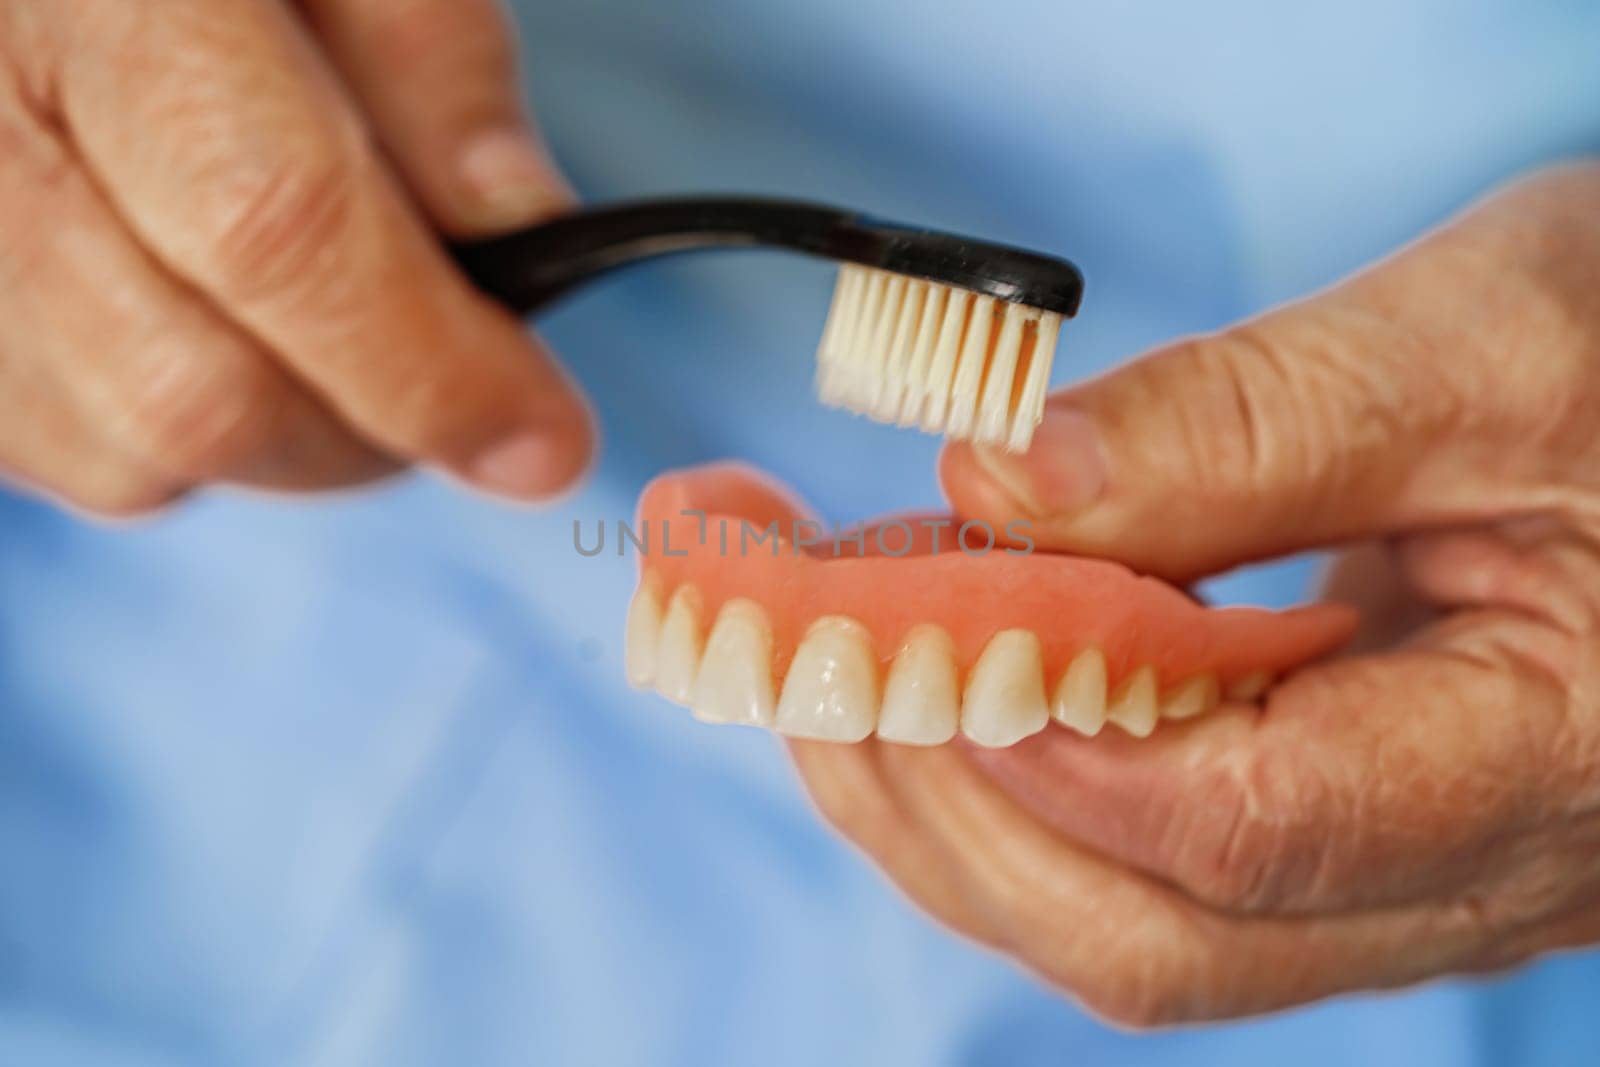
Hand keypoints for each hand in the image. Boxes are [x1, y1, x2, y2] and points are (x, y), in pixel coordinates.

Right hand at [0, 0, 592, 515]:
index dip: (429, 365)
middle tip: (458, 394)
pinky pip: (60, 454)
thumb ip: (428, 56)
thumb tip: (518, 227)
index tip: (543, 442)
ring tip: (316, 327)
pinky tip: (198, 323)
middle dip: (370, 431)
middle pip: (198, 395)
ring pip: (126, 459)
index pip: (275, 231)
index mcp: (95, 6)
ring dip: (270, 435)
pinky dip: (164, 429)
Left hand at [788, 164, 1599, 1025]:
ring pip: (1130, 928)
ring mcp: (1400, 873)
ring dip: (952, 808)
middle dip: (946, 797)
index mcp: (1550, 758)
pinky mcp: (1346, 834)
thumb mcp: (1488, 345)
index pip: (1243, 827)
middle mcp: (1470, 870)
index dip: (1038, 731)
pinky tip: (948, 685)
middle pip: (1153, 935)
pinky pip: (1149, 872)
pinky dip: (1016, 790)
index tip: (899, 610)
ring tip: (844, 659)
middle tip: (817, 644)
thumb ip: (1249, 423)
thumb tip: (1004, 482)